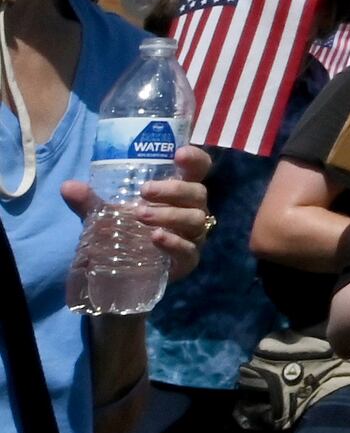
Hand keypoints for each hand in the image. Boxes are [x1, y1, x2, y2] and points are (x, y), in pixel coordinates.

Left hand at [67, 146, 213, 282]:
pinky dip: (174, 242)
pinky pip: (188, 249)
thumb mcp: (105, 216)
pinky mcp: (188, 260)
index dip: (194, 159)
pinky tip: (156, 238)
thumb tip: (67, 186)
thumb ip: (90, 202)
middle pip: (197, 193)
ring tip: (141, 216)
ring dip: (170, 215)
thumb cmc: (124, 235)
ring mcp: (193, 236)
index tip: (179, 154)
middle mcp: (191, 210)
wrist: (123, 278)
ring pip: (195, 219)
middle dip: (173, 190)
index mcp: (178, 193)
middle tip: (144, 191)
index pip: (198, 170)